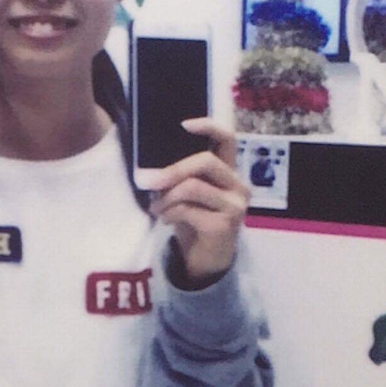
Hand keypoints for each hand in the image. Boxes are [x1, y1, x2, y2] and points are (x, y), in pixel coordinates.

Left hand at [149, 119, 248, 284]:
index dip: (208, 127)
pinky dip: (170, 213)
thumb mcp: (188, 196)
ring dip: (166, 197)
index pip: (227, 139)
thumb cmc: (196, 223)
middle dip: (172, 170)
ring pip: (193, 187)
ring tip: (156, 207)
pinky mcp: (225, 225)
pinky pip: (188, 210)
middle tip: (147, 182)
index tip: (183, 125)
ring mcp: (234, 206)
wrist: (207, 261)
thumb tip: (151, 169)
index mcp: (229, 173)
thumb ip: (180, 179)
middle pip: (205, 162)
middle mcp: (238, 186)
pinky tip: (166, 220)